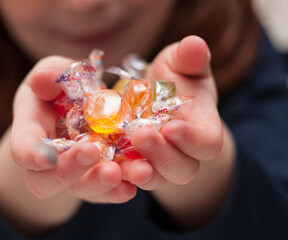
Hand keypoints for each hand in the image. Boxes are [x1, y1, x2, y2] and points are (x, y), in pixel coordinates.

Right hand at [10, 56, 135, 203]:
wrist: (79, 107)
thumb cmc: (60, 89)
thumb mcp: (54, 73)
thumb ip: (49, 74)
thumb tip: (43, 80)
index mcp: (30, 133)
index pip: (22, 149)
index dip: (30, 155)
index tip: (47, 158)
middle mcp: (49, 162)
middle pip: (47, 181)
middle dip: (69, 171)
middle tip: (92, 153)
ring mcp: (75, 174)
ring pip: (80, 190)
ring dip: (100, 184)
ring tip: (120, 172)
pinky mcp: (99, 177)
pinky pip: (107, 191)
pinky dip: (121, 188)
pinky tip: (138, 177)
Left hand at [120, 36, 234, 228]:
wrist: (154, 99)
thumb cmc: (173, 80)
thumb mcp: (180, 64)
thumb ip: (189, 58)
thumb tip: (195, 45)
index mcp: (202, 128)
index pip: (208, 143)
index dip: (193, 140)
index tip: (171, 126)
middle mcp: (184, 153)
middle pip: (183, 168)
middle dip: (162, 156)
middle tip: (140, 135)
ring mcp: (159, 165)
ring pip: (156, 179)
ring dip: (139, 174)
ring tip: (120, 164)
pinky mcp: (135, 167)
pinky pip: (128, 179)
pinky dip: (117, 177)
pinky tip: (102, 168)